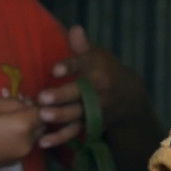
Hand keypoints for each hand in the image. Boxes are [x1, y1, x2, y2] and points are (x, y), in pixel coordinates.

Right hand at [0, 97, 43, 170]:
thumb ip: (13, 102)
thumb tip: (27, 103)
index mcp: (23, 125)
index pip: (42, 112)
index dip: (34, 104)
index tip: (23, 100)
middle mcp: (28, 142)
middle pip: (40, 125)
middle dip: (32, 117)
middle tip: (13, 110)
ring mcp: (21, 155)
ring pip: (32, 136)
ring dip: (26, 128)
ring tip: (5, 122)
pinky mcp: (13, 163)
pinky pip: (23, 146)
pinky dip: (18, 139)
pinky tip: (1, 135)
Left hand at [40, 26, 144, 147]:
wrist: (128, 97)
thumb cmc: (105, 70)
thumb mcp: (97, 55)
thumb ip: (82, 46)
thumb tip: (75, 28)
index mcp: (98, 68)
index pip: (83, 65)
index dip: (70, 67)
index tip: (55, 69)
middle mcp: (98, 90)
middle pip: (79, 93)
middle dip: (61, 96)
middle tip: (42, 98)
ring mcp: (95, 109)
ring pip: (77, 114)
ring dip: (60, 117)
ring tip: (42, 117)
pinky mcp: (90, 124)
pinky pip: (75, 132)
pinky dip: (60, 138)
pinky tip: (43, 142)